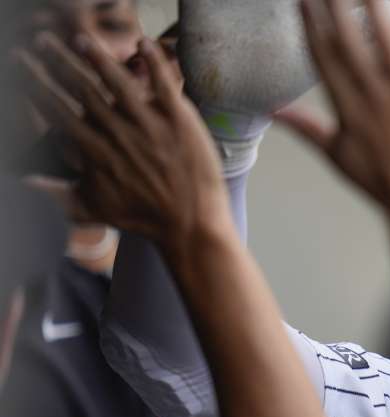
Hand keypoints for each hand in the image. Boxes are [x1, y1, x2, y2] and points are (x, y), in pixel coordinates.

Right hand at [15, 33, 230, 253]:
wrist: (191, 225)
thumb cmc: (142, 218)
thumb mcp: (91, 208)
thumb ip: (54, 193)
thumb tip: (24, 183)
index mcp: (93, 150)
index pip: (55, 109)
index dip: (34, 84)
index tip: (21, 63)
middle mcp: (117, 133)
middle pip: (80, 89)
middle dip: (56, 62)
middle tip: (40, 40)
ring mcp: (150, 124)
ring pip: (118, 81)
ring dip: (97, 57)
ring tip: (80, 40)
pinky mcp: (180, 120)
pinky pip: (165, 84)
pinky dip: (155, 62)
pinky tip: (143, 43)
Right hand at [277, 0, 389, 237]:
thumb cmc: (388, 187)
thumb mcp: (340, 158)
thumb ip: (307, 128)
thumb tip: (273, 112)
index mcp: (350, 109)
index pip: (324, 55)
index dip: (311, 22)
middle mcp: (377, 97)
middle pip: (350, 39)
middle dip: (336, 3)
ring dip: (376, 4)